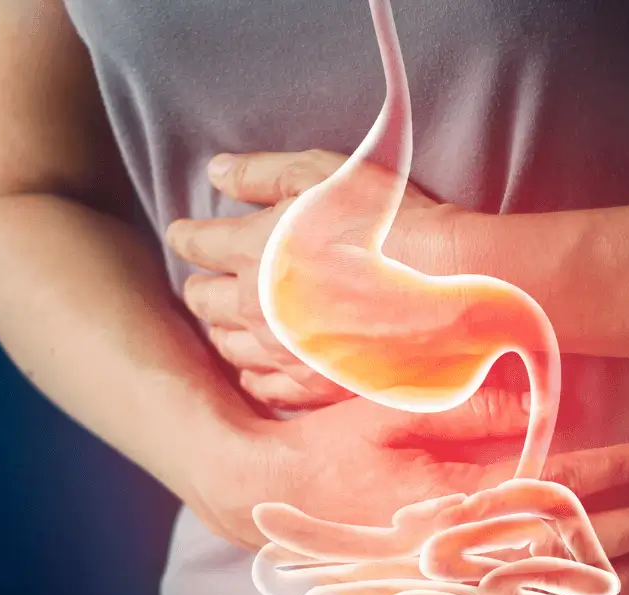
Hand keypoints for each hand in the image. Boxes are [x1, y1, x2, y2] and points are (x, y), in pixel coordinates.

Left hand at [166, 149, 463, 410]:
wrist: (446, 288)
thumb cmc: (391, 223)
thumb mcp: (325, 177)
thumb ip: (263, 173)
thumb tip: (216, 172)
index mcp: (252, 249)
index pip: (197, 243)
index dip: (186, 235)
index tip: (182, 232)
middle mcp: (254, 307)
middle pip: (204, 300)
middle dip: (198, 286)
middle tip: (201, 282)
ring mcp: (281, 352)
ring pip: (227, 347)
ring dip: (221, 330)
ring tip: (226, 322)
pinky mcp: (310, 386)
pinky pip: (263, 389)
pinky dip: (252, 375)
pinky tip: (257, 366)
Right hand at [191, 387, 628, 594]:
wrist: (257, 498)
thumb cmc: (326, 444)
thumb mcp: (387, 409)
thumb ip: (464, 409)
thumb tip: (543, 400)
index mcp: (442, 496)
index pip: (547, 482)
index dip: (610, 468)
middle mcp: (445, 554)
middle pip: (557, 547)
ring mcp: (435, 592)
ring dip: (607, 587)